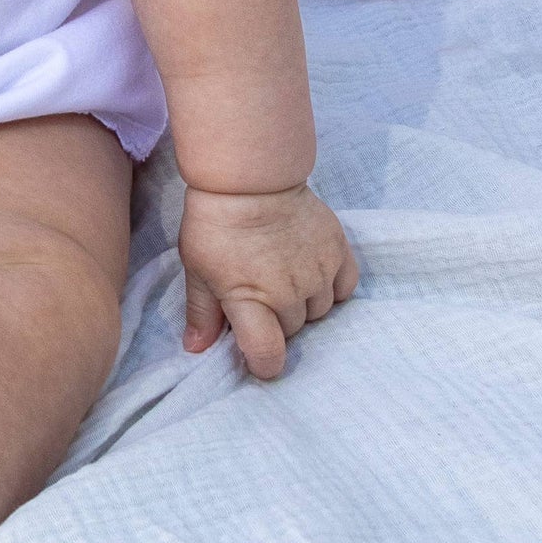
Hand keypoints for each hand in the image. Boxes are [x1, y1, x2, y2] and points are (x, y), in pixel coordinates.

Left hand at [179, 182, 357, 381]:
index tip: (256, 356)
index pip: (267, 355)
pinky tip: (311, 272)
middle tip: (259, 293)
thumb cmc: (216, 224)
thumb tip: (196, 350)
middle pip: (293, 331)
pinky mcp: (338, 251)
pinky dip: (331, 287)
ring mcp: (318, 273)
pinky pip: (345, 288)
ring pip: (320, 312)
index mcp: (251, 301)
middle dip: (276, 321)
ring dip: (303, 304)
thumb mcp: (197, 269)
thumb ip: (203, 313)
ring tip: (283, 277)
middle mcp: (289, 294)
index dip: (262, 364)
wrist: (250, 178)